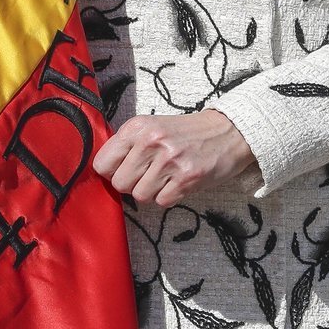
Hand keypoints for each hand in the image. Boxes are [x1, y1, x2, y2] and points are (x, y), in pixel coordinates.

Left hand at [92, 109, 258, 206]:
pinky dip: (168, 196)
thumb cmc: (185, 133)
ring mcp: (169, 161)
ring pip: (139, 196)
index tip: (123, 169)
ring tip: (165, 176)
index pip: (102, 163)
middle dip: (131, 184)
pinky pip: (162, 202)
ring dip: (151, 191)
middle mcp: (150, 141)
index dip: (111, 171)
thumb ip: (128, 145)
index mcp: (137, 127)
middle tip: (147, 174)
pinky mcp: (186, 179)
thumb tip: (104, 171)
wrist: (226, 131)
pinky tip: (178, 181)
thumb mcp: (152, 127)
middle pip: (119, 183)